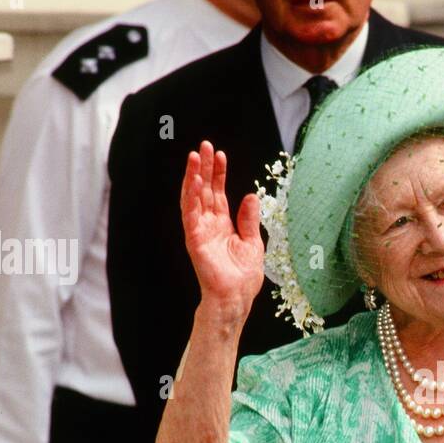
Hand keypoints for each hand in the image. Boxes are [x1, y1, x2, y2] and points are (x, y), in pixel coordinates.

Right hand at [180, 140, 263, 313]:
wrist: (236, 297)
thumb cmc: (244, 276)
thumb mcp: (253, 242)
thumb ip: (249, 219)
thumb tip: (249, 195)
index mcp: (223, 224)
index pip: (218, 193)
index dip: (218, 174)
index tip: (220, 155)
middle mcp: (209, 224)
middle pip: (205, 190)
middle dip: (205, 168)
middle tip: (205, 145)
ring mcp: (200, 231)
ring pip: (194, 198)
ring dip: (193, 176)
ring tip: (195, 156)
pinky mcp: (194, 239)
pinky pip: (190, 214)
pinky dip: (191, 197)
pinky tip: (194, 180)